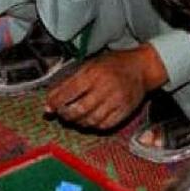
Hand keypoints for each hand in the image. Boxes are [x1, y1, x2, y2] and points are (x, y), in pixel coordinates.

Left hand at [45, 45, 168, 128]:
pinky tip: (89, 120)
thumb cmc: (112, 64)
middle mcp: (105, 88)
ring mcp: (117, 101)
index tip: (48, 107)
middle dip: (65, 115)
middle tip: (61, 113)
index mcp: (94, 73)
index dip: (55, 102)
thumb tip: (51, 98)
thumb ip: (70, 80)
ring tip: (74, 117)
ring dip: (78, 122)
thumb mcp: (90, 64)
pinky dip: (93, 126)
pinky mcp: (125, 111)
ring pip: (91, 120)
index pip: (69, 91)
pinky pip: (105, 125)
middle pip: (79, 109)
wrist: (141, 68)